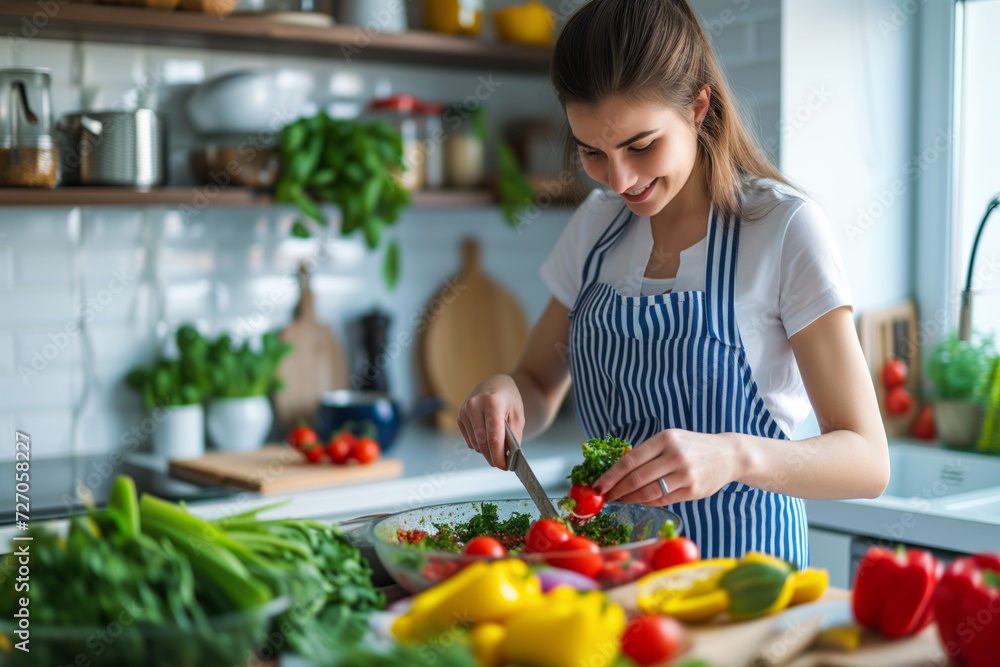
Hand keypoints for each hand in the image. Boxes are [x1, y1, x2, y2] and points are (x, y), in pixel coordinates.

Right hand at [457, 374, 523, 470]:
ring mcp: (464, 411)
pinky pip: (469, 441)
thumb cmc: (509, 401)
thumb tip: (509, 459)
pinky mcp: (460, 417)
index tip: (504, 467)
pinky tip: (487, 435)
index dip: (498, 456)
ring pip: (475, 444)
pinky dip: (479, 444)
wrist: (496, 385)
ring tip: (497, 444)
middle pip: (483, 443)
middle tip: (503, 463)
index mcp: (492, 403)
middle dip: (493, 457)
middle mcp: (474, 406)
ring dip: (487, 450)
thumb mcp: (518, 416)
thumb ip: (514, 438)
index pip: (493, 438)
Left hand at [593, 429, 738, 504]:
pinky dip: (646, 502)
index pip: (630, 460)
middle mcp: (674, 456)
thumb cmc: (692, 446)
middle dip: (616, 490)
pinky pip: (662, 499)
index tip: (598, 484)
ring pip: (647, 492)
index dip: (610, 475)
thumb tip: (616, 469)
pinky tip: (638, 500)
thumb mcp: (670, 439)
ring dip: (629, 498)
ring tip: (619, 499)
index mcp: (665, 439)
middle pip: (636, 478)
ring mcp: (684, 475)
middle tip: (604, 496)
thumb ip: (646, 452)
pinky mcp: (692, 491)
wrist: (728, 454)